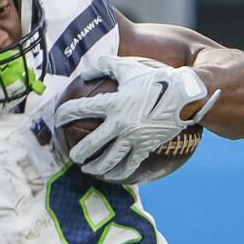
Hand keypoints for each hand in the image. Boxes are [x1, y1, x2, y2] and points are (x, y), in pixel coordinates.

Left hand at [55, 53, 215, 182]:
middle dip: (78, 152)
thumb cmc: (156, 78)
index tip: (58, 119)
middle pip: (91, 144)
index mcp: (113, 104)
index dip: (64, 114)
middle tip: (72, 156)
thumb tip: (86, 72)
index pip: (79, 110)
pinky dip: (119, 173)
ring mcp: (134, 138)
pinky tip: (112, 177)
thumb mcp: (128, 67)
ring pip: (109, 159)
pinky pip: (130, 165)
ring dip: (95, 167)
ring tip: (88, 169)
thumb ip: (104, 66)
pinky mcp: (146, 147)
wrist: (185, 95)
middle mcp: (120, 124)